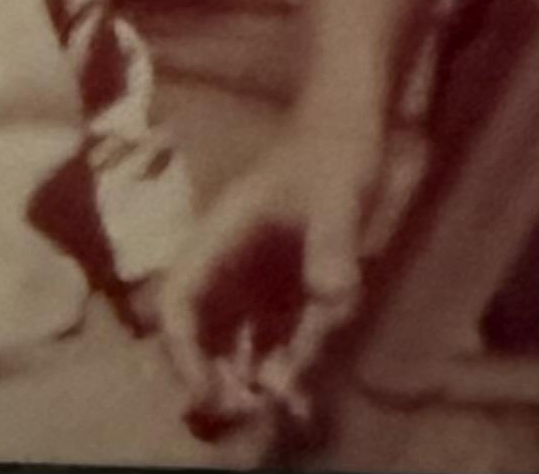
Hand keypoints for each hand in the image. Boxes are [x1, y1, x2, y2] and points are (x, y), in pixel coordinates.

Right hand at [158, 111, 388, 425]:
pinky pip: (276, 337)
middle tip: (254, 414)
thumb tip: (332, 300)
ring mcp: (258, 276)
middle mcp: (230, 262)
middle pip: (201, 332)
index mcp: (220, 235)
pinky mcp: (288, 286)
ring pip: (238, 341)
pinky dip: (284, 369)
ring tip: (287, 412)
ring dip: (253, 380)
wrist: (358, 124)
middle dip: (218, 377)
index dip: (184, 351)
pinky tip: (303, 397)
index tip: (210, 394)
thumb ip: (333, 247)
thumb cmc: (334, 150)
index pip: (180, 300)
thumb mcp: (338, 196)